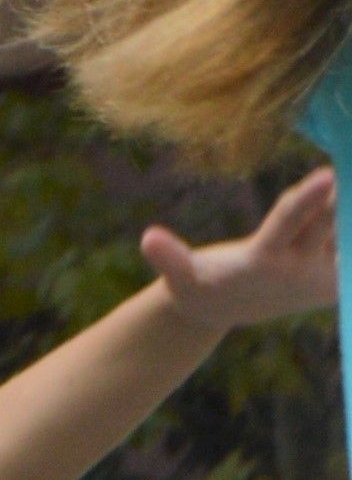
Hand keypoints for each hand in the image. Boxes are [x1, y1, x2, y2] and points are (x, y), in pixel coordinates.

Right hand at [139, 171, 339, 339]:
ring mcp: (323, 278)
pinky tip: (350, 198)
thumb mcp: (180, 278)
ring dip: (350, 209)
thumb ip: (168, 258)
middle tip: (347, 165)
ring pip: (346, 234)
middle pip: (331, 222)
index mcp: (262, 263)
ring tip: (348, 182)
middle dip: (341, 197)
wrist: (220, 314)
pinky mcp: (337, 282)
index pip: (287, 224)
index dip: (307, 199)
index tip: (328, 174)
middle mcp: (299, 271)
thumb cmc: (197, 286)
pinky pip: (351, 251)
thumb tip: (148, 238)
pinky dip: (350, 227)